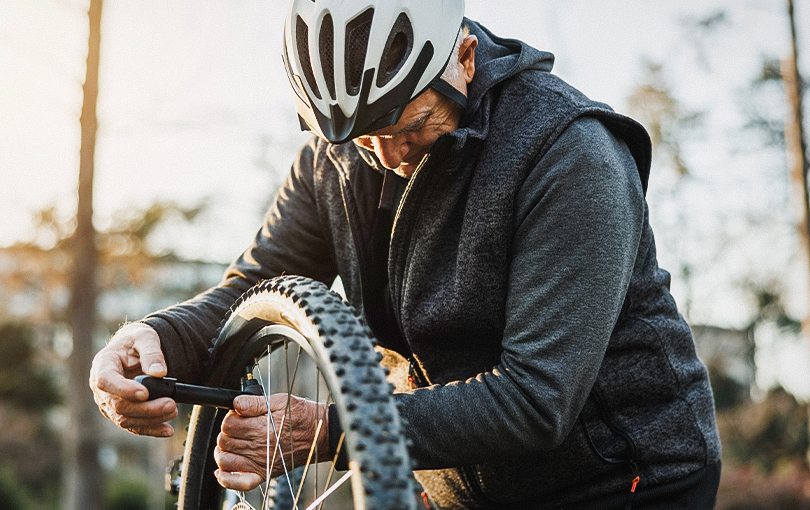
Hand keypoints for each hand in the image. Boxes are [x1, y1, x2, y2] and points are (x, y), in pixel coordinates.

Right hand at [88, 322, 176, 436]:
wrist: (134, 350)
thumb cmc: (137, 341)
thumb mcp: (145, 337)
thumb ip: (152, 352)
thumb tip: (159, 373)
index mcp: (103, 365)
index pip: (106, 381)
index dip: (124, 390)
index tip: (145, 393)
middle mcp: (102, 387)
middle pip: (118, 405)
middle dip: (146, 408)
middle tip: (171, 404)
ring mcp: (109, 403)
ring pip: (125, 419)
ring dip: (151, 419)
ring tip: (173, 410)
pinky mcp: (120, 413)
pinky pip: (133, 426)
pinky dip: (151, 429)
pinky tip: (167, 430)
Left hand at [214, 394, 329, 491]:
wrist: (321, 435)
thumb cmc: (304, 416)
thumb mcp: (282, 401)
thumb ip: (256, 402)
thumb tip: (236, 403)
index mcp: (263, 428)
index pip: (229, 424)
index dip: (230, 416)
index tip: (239, 414)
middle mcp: (260, 448)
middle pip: (225, 441)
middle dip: (227, 431)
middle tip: (239, 425)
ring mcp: (261, 463)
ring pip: (225, 460)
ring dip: (223, 451)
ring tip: (232, 442)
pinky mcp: (264, 473)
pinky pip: (238, 483)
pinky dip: (226, 479)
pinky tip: (222, 470)